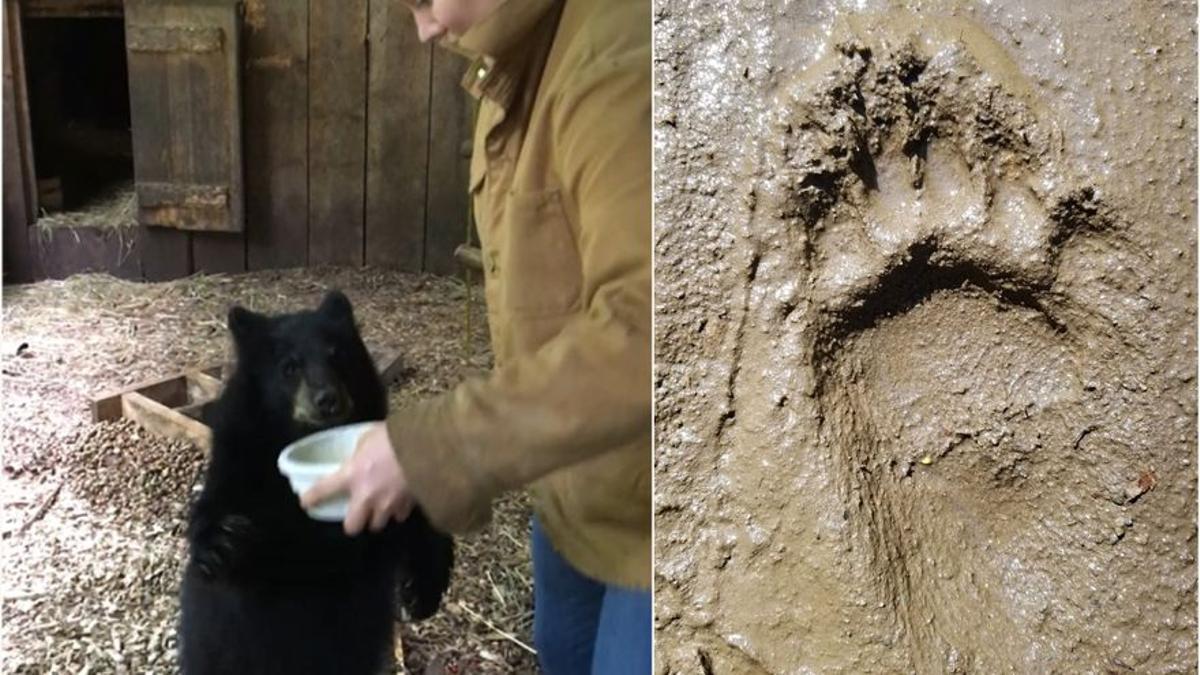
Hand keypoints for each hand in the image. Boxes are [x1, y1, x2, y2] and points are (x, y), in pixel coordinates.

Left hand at [300, 422, 414, 535]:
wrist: (427, 447)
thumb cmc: (394, 436)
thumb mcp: (368, 437)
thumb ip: (360, 451)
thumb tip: (359, 454)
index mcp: (351, 475)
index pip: (322, 490)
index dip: (311, 498)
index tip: (306, 502)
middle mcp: (366, 496)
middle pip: (353, 527)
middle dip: (354, 521)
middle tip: (358, 511)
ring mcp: (388, 505)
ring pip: (378, 524)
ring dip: (378, 516)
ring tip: (382, 506)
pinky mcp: (407, 506)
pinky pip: (400, 515)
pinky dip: (399, 510)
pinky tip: (402, 499)